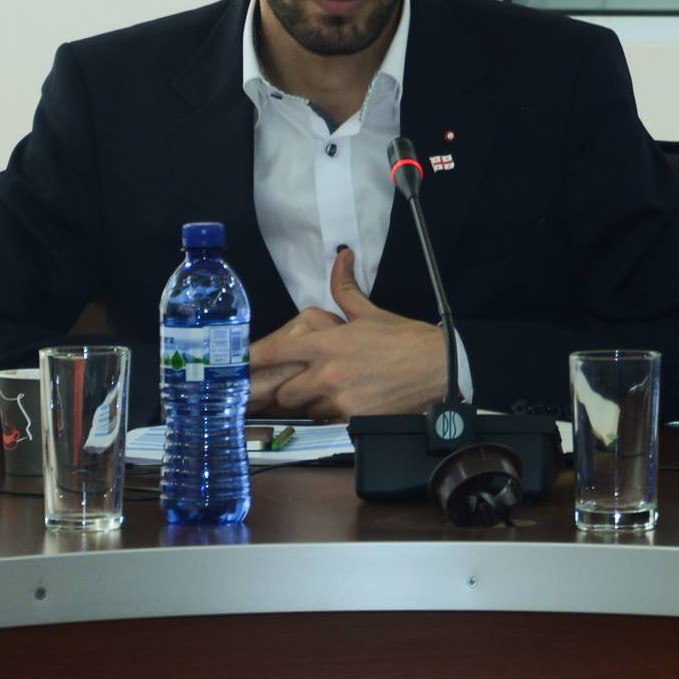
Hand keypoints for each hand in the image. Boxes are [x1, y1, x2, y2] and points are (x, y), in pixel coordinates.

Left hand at [247, 247, 449, 418]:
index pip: (276, 352)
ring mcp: (339, 399)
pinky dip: (331, 416)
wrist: (439, 368)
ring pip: (305, 409)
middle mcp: (328, 372)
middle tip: (296, 384)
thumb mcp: (371, 313)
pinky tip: (347, 404)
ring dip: (310, 403)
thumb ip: (346, 289)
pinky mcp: (352, 419)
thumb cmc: (406, 340)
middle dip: (286, 389)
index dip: (252, 359)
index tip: (240, 364)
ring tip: (329, 392)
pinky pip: (327, 422)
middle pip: (283, 391)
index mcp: (329, 343)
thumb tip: (341, 257)